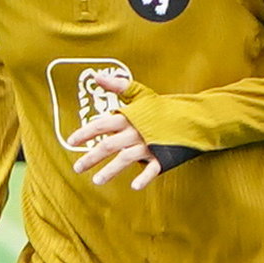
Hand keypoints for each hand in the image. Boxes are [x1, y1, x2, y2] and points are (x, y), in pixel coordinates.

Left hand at [71, 72, 163, 190]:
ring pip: (125, 158)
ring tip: (96, 181)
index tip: (71, 141)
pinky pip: (152, 168)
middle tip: (77, 168)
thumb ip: (117, 85)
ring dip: (110, 171)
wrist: (192, 116)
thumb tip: (96, 76)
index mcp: (129, 117)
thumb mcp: (141, 92)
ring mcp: (149, 145)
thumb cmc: (164, 107)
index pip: (102, 125)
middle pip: (108, 145)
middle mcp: (136, 131)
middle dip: (91, 157)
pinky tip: (134, 187)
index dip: (85, 133)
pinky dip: (144, 177)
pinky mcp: (163, 156)